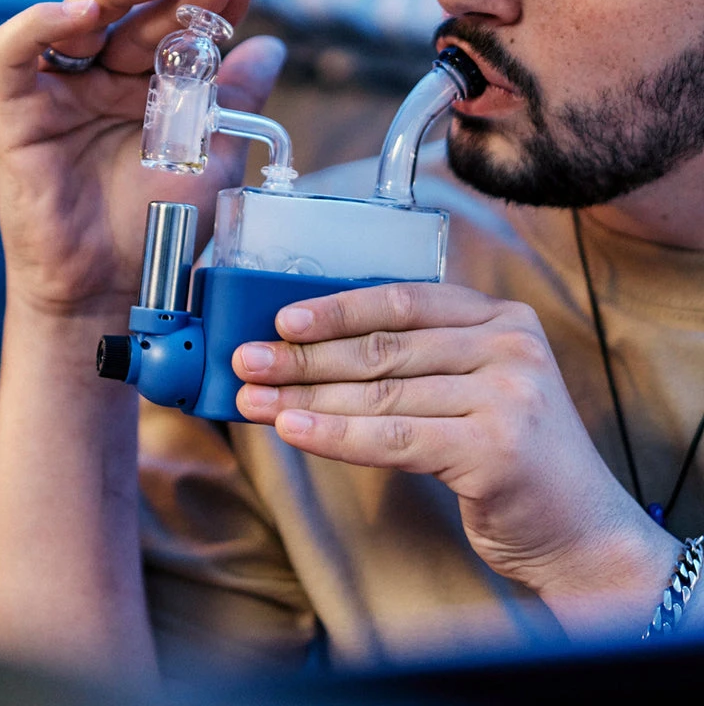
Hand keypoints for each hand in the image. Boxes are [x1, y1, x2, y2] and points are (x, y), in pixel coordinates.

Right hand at [0, 0, 284, 317]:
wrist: (114, 285)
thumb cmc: (160, 224)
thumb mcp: (211, 155)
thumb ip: (236, 100)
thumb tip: (271, 48)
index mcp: (147, 90)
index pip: (172, 32)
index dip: (204, 9)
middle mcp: (103, 83)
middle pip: (130, 22)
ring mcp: (60, 92)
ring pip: (76, 21)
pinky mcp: (18, 111)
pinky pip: (14, 53)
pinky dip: (41, 25)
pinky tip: (80, 16)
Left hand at [233, 281, 665, 608]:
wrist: (583, 533)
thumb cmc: (515, 458)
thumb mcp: (480, 389)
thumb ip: (423, 362)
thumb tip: (319, 354)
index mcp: (503, 318)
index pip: (404, 300)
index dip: (338, 308)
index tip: (283, 320)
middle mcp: (510, 347)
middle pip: (385, 346)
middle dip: (306, 355)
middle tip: (249, 362)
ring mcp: (507, 396)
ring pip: (382, 392)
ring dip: (307, 396)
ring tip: (256, 401)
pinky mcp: (496, 450)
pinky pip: (394, 439)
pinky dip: (335, 433)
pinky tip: (293, 429)